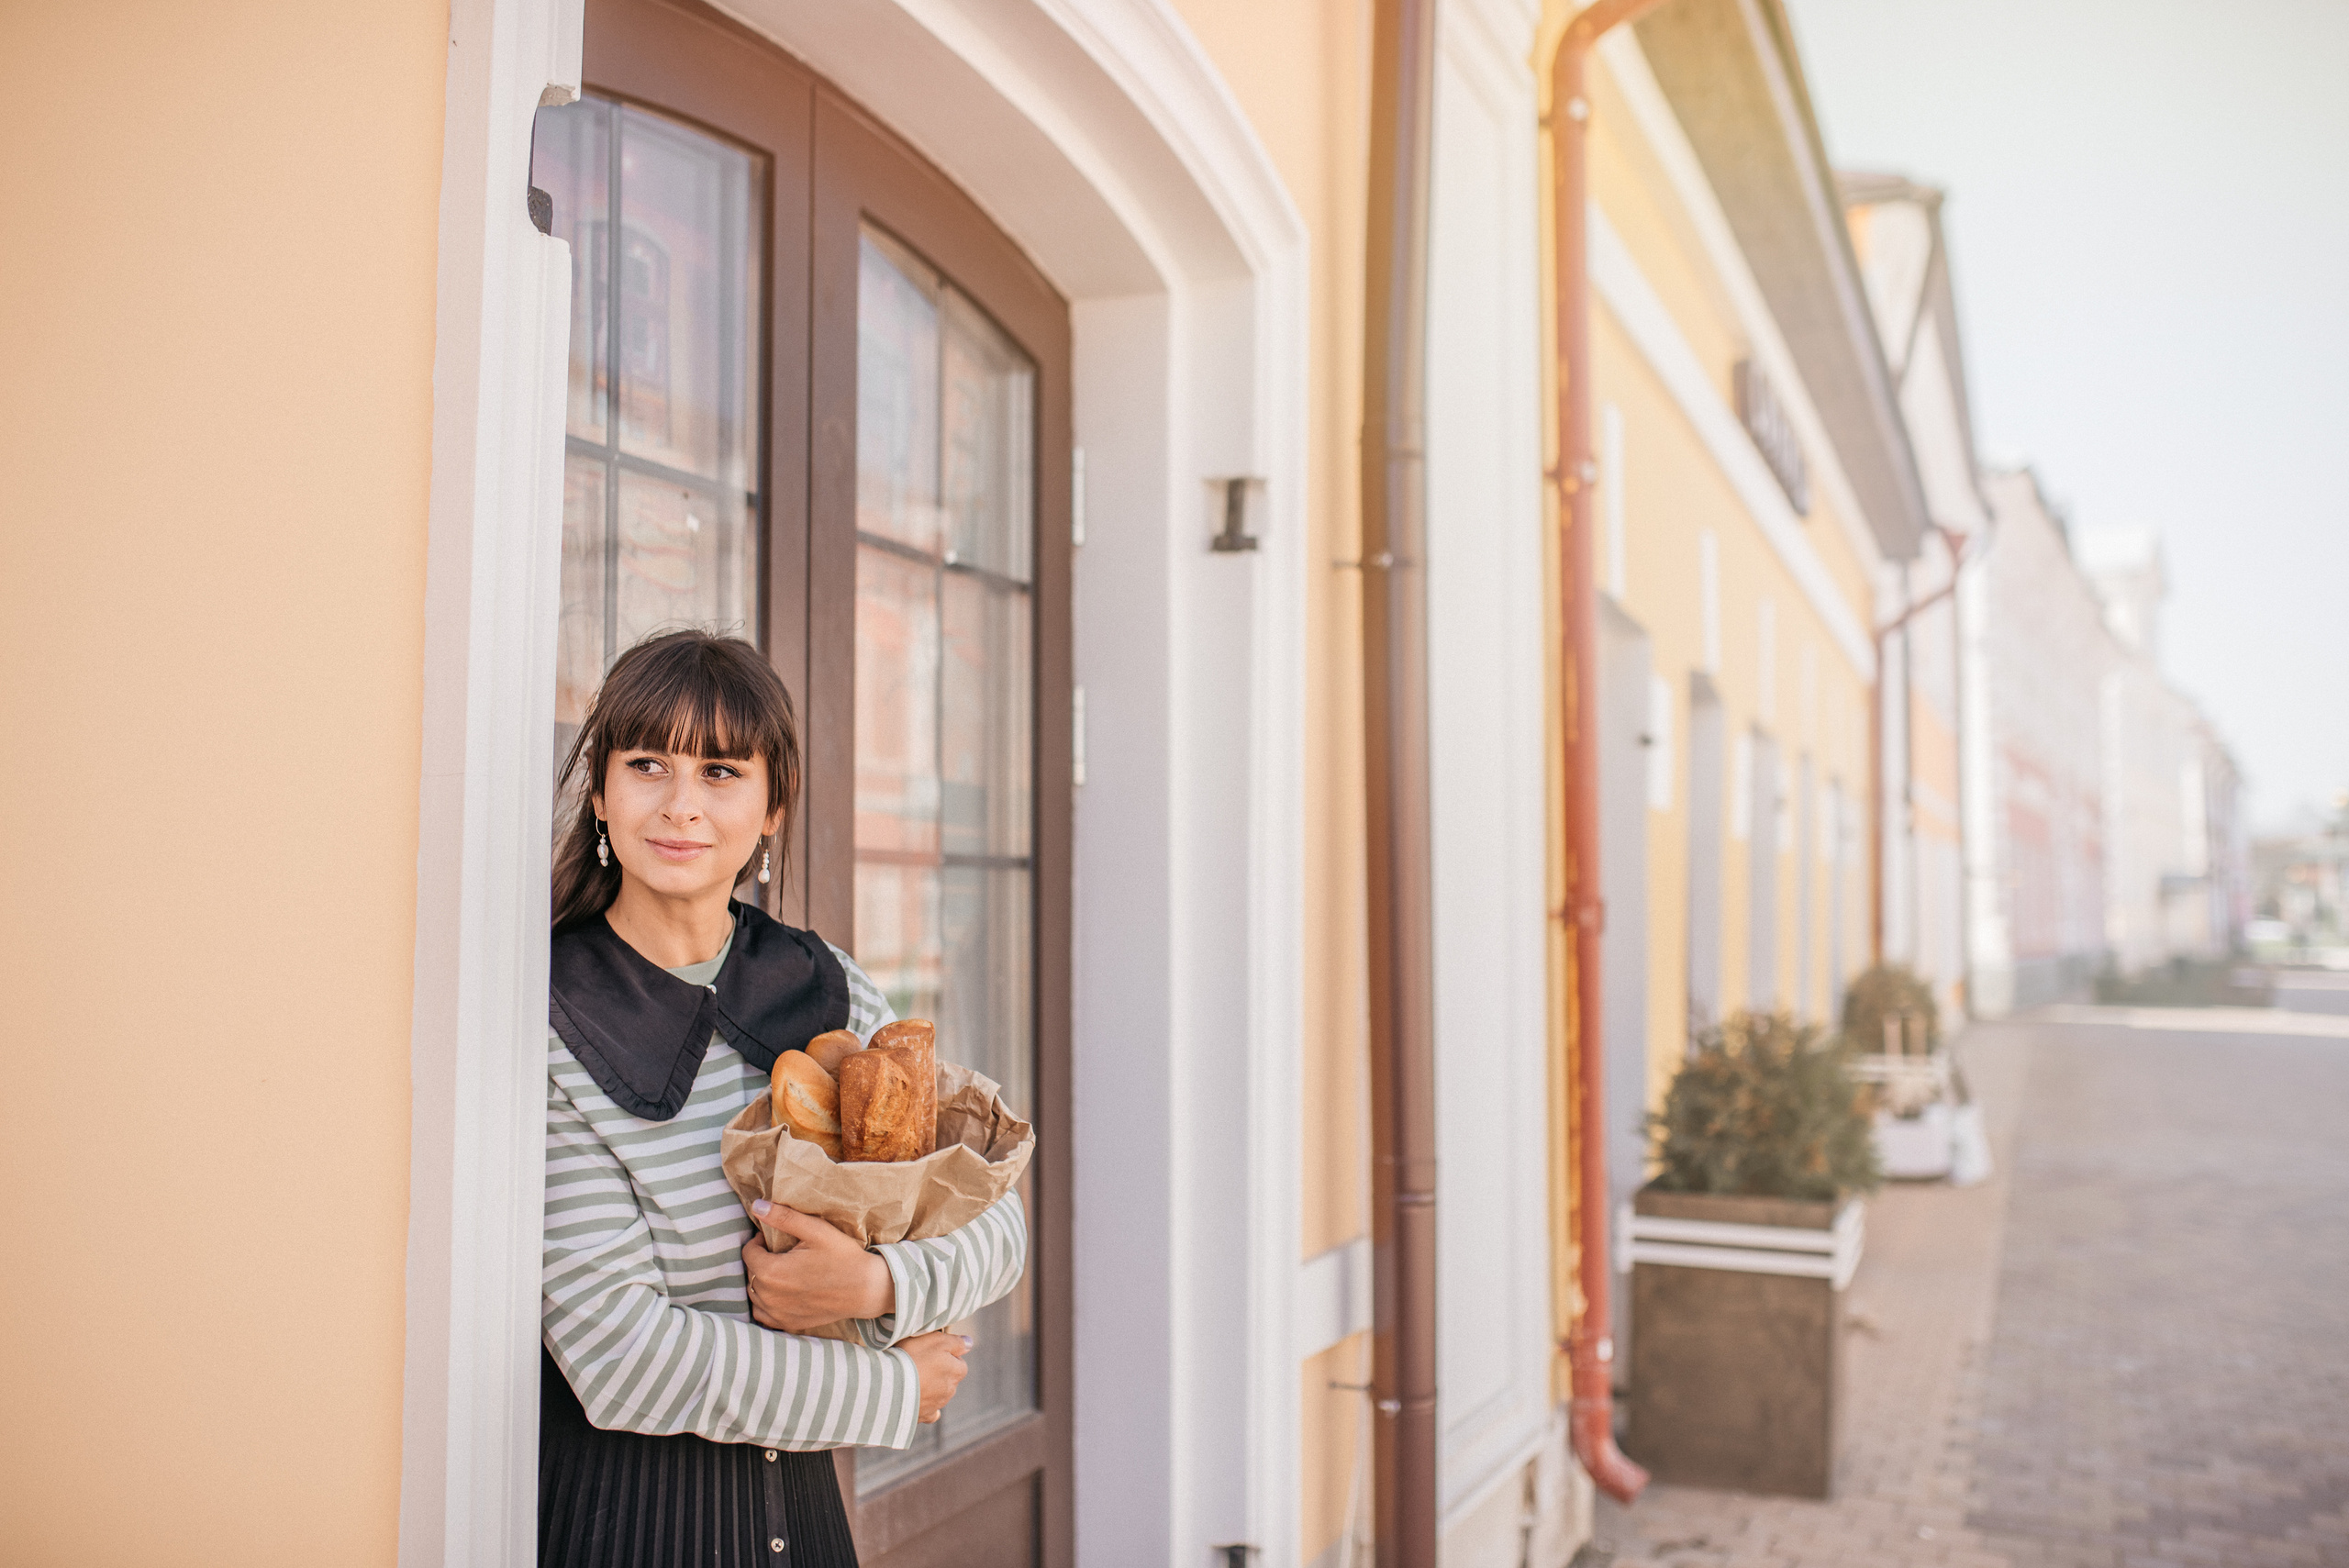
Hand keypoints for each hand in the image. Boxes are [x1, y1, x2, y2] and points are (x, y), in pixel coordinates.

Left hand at [741, 1201, 894, 1332]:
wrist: (866, 1289)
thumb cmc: (843, 1257)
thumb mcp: (816, 1230)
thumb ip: (784, 1217)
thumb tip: (756, 1206)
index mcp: (773, 1272)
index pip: (748, 1253)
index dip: (758, 1241)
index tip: (773, 1239)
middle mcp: (770, 1297)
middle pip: (750, 1273)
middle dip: (760, 1260)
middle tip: (780, 1252)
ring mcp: (778, 1314)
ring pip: (754, 1294)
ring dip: (760, 1281)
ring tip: (780, 1270)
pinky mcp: (788, 1323)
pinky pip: (762, 1315)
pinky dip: (764, 1303)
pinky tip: (779, 1292)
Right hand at [902, 1331, 972, 1423]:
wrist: (891, 1386)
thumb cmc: (913, 1358)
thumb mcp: (936, 1340)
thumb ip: (956, 1342)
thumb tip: (969, 1343)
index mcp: (957, 1371)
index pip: (959, 1361)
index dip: (945, 1354)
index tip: (931, 1351)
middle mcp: (951, 1390)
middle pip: (948, 1378)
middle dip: (938, 1371)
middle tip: (919, 1362)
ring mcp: (938, 1404)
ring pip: (938, 1393)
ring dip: (929, 1386)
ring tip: (911, 1378)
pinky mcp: (924, 1415)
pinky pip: (929, 1411)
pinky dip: (925, 1405)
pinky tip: (915, 1398)